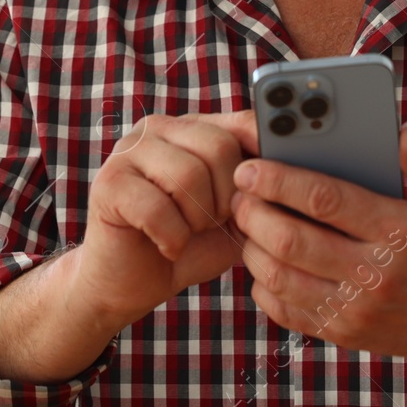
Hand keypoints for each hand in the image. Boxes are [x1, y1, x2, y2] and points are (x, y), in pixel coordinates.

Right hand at [73, 109, 258, 331]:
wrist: (130, 284)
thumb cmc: (187, 246)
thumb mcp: (235, 215)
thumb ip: (259, 189)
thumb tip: (298, 172)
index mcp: (193, 128)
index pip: (242, 121)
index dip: (264, 153)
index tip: (276, 187)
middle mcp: (159, 128)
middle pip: (219, 146)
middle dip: (227, 198)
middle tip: (212, 223)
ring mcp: (128, 150)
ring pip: (189, 174)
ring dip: (197, 220)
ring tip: (187, 233)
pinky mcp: (108, 183)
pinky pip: (158, 207)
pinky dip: (172, 239)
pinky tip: (167, 247)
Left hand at [229, 118, 406, 372]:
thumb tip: (402, 129)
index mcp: (401, 229)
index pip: (324, 199)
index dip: (278, 180)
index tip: (250, 166)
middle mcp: (377, 273)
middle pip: (290, 240)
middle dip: (252, 212)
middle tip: (238, 192)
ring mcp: (359, 310)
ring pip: (281, 277)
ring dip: (252, 247)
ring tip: (248, 223)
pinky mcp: (348, 335)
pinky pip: (288, 311)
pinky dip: (264, 285)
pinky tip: (264, 261)